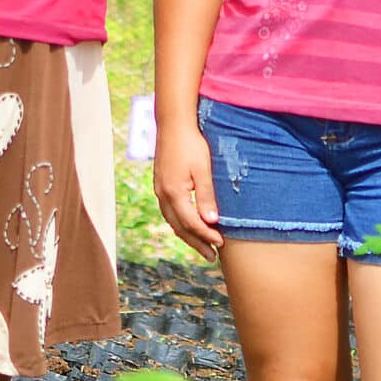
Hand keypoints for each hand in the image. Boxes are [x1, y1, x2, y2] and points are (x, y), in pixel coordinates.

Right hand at [153, 121, 221, 258]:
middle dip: (196, 243)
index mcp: (174, 192)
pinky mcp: (161, 186)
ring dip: (188, 236)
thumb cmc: (191, 144)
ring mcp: (159, 191)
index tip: (221, 243)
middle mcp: (163, 195)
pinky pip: (169, 212)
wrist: (173, 125)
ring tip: (203, 246)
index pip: (191, 223)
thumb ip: (206, 195)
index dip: (206, 235)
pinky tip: (189, 226)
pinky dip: (180, 224)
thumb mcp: (203, 169)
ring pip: (173, 221)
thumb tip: (211, 221)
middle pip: (180, 227)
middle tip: (212, 256)